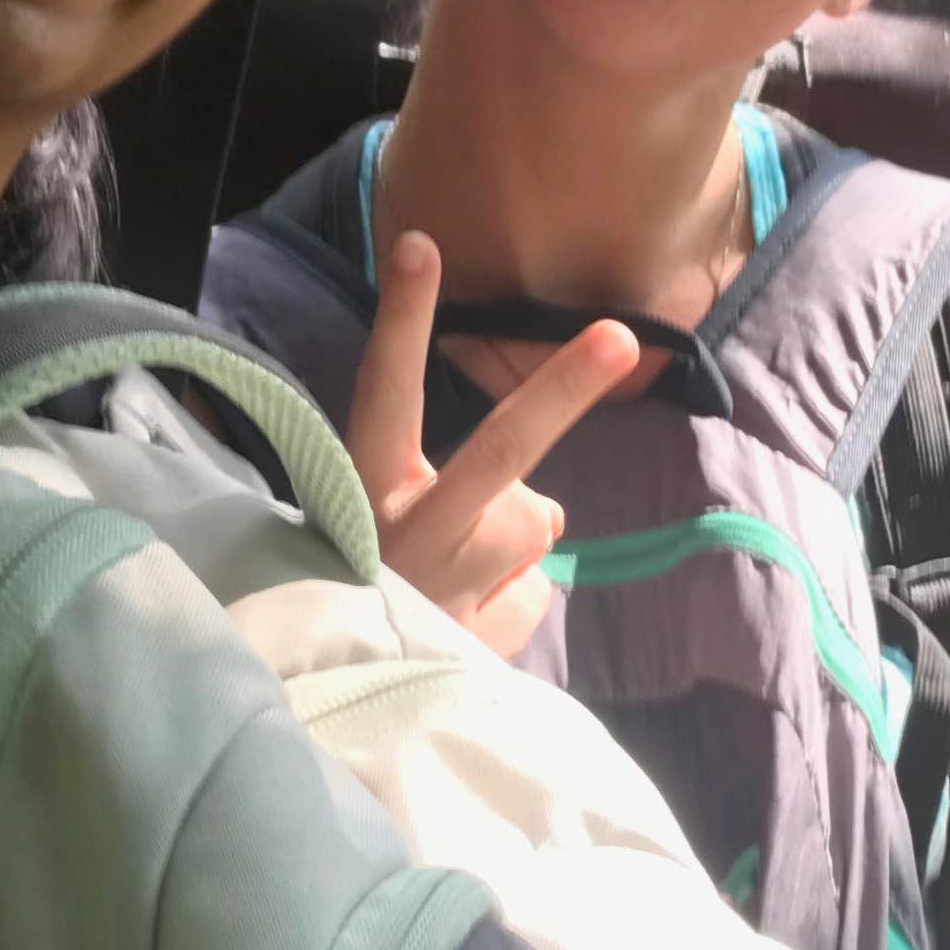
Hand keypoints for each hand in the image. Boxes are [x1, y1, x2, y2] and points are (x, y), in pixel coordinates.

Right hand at [347, 229, 639, 656]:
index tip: (423, 243)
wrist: (331, 707)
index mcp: (366, 491)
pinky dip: (510, 599)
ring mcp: (454, 590)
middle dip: (561, 390)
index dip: (405, 321)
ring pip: (532, 526)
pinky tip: (463, 626)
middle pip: (498, 452)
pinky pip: (533, 589)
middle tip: (617, 335)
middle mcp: (410, 534)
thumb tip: (545, 515)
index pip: (386, 393)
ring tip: (447, 588)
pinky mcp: (489, 639)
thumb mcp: (378, 524)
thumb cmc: (357, 589)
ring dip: (508, 547)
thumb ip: (456, 496)